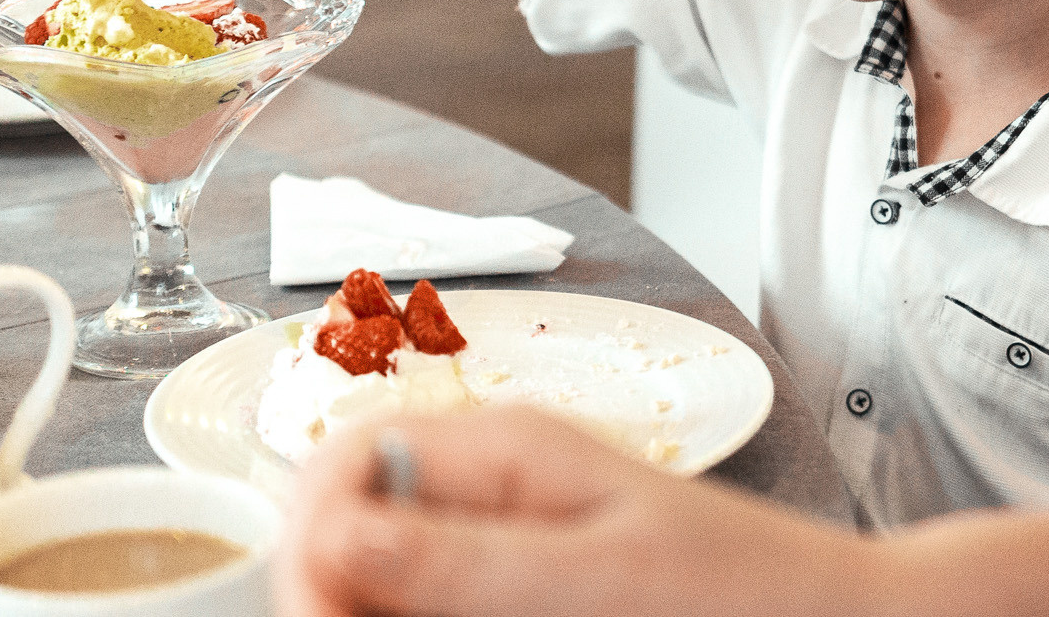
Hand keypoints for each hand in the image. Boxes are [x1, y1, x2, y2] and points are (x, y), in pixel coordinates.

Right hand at [282, 407, 879, 616]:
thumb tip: (324, 541)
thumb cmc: (742, 599)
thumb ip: (456, 566)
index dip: (306, 551)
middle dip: (342, 602)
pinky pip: (446, 604)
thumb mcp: (592, 584)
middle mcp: (495, 484)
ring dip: (386, 616)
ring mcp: (513, 540)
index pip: (341, 469)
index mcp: (503, 449)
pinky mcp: (533, 588)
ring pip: (394, 582)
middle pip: (353, 532)